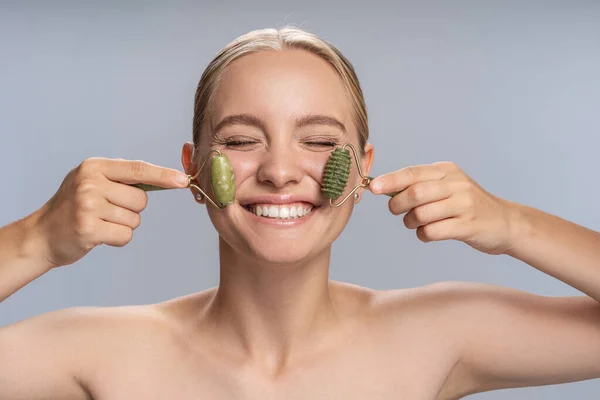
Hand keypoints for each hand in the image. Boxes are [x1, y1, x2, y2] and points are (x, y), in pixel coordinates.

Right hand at [34, 158, 188, 266]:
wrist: (41, 235)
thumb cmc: (74, 208)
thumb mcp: (92, 182)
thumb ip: (122, 177)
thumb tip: (165, 178)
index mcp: (94, 167)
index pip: (138, 169)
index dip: (164, 175)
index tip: (183, 181)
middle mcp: (91, 183)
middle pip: (141, 199)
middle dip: (132, 209)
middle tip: (107, 212)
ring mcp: (88, 206)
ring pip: (135, 219)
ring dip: (123, 225)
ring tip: (100, 223)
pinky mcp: (88, 229)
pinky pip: (125, 236)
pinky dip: (118, 239)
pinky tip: (99, 235)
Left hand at [369, 162, 518, 254]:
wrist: (506, 223)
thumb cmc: (467, 206)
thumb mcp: (447, 187)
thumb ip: (419, 186)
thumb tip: (383, 188)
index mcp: (447, 171)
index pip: (412, 173)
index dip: (390, 180)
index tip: (372, 188)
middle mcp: (456, 184)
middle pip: (415, 193)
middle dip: (398, 205)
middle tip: (397, 212)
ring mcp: (464, 204)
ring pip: (421, 213)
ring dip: (411, 222)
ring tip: (416, 224)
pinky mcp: (468, 225)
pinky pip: (433, 231)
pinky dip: (424, 235)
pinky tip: (429, 234)